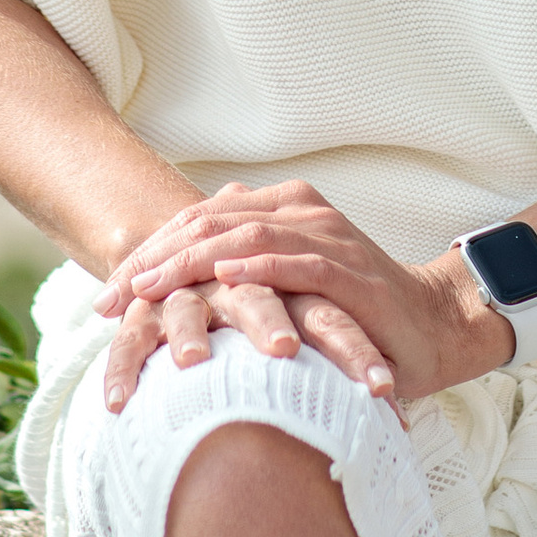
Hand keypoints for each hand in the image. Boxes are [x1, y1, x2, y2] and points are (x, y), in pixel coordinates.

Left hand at [95, 181, 511, 410]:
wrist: (430, 327)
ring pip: (243, 235)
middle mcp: (298, 212)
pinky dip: (258, 267)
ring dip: (190, 261)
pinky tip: (226, 279)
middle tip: (111, 299)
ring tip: (149, 286)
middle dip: (154, 260)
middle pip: (207, 223)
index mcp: (278, 209)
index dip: (148, 254)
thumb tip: (168, 301)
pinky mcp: (350, 269)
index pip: (196, 222)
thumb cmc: (349, 315)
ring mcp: (325, 236)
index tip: (106, 297)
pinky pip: (298, 261)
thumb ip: (239, 281)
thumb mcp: (284, 294)